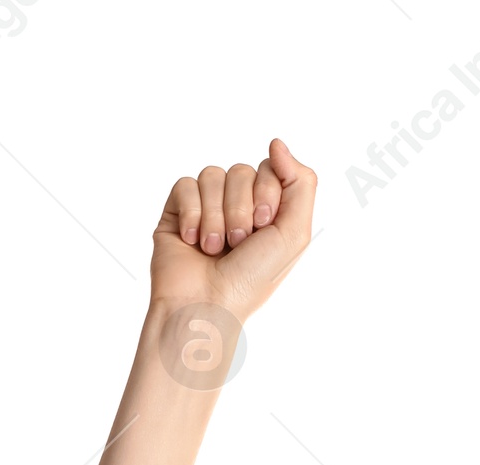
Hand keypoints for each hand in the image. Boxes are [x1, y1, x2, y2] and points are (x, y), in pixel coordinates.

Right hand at [150, 138, 315, 319]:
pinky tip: (192, 241)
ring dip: (216, 216)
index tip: (263, 226)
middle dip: (241, 208)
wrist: (206, 305)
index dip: (267, 192)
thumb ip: (301, 184)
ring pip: (213, 175)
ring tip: (214, 248)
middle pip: (241, 170)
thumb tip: (277, 143)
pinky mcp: (178, 211)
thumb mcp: (294, 235)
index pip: (270, 168)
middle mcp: (238, 206)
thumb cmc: (250, 280)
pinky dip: (192, 214)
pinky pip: (185, 185)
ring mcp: (207, 207)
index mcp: (267, 212)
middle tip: (239, 243)